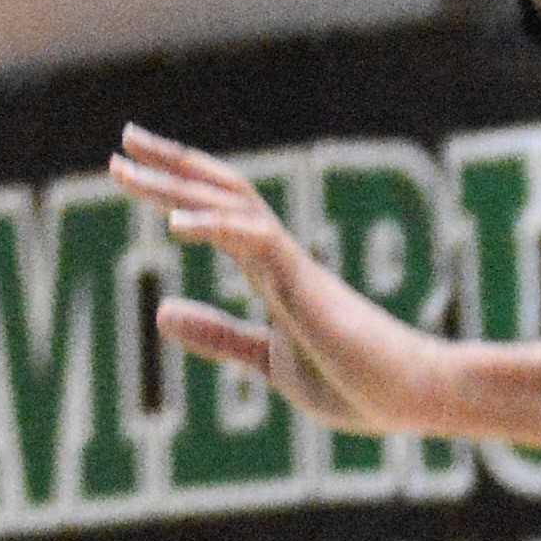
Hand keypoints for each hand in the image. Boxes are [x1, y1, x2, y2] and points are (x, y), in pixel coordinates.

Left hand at [114, 126, 463, 437]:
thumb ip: (221, 336)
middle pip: (221, 192)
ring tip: (128, 170)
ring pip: (231, 205)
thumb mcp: (269, 361)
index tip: (132, 167)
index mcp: (270, 274)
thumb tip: (160, 314)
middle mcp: (278, 258)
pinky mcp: (306, 283)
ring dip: (177, 185)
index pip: (218, 212)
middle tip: (124, 141)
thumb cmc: (357, 384)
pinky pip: (257, 240)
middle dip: (170, 166)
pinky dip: (215, 225)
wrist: (417, 399)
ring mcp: (293, 266)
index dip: (177, 187)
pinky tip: (176, 222)